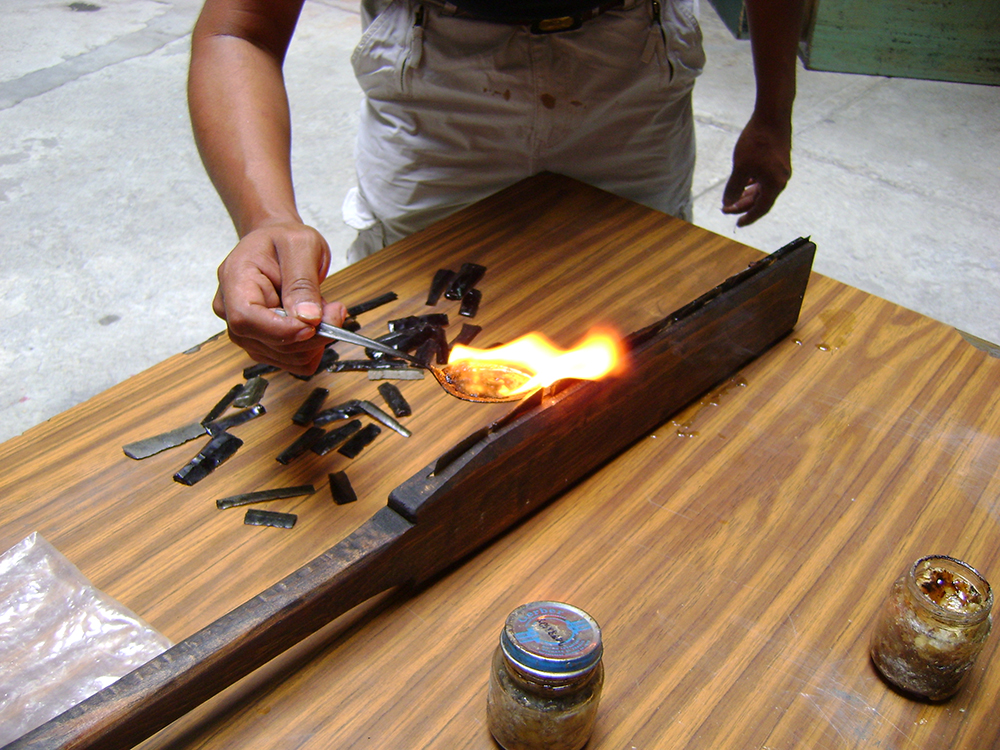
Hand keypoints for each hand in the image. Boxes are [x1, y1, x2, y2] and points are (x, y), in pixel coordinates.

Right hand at [212, 221, 346, 375]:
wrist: (277, 243)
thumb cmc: (283, 240)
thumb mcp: (301, 246)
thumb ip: (303, 282)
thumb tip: (307, 317)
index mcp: (235, 281)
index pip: (246, 319)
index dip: (282, 330)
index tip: (314, 324)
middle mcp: (232, 311)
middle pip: (269, 343)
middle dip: (311, 334)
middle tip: (335, 310)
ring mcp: (246, 331)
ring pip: (285, 358)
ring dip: (315, 341)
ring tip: (323, 310)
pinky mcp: (263, 344)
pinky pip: (292, 362)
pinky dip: (313, 349)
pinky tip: (316, 325)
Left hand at [721, 112, 791, 226]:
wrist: (772, 116)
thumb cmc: (756, 142)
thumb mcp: (740, 168)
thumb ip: (734, 188)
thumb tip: (728, 203)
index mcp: (775, 185)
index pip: (761, 209)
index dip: (748, 217)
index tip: (737, 224)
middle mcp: (781, 179)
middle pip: (761, 199)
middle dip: (743, 205)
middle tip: (725, 209)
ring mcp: (781, 169)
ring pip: (762, 188)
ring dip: (747, 194)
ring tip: (732, 197)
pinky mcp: (778, 159)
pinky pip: (765, 178)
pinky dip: (753, 183)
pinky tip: (744, 182)